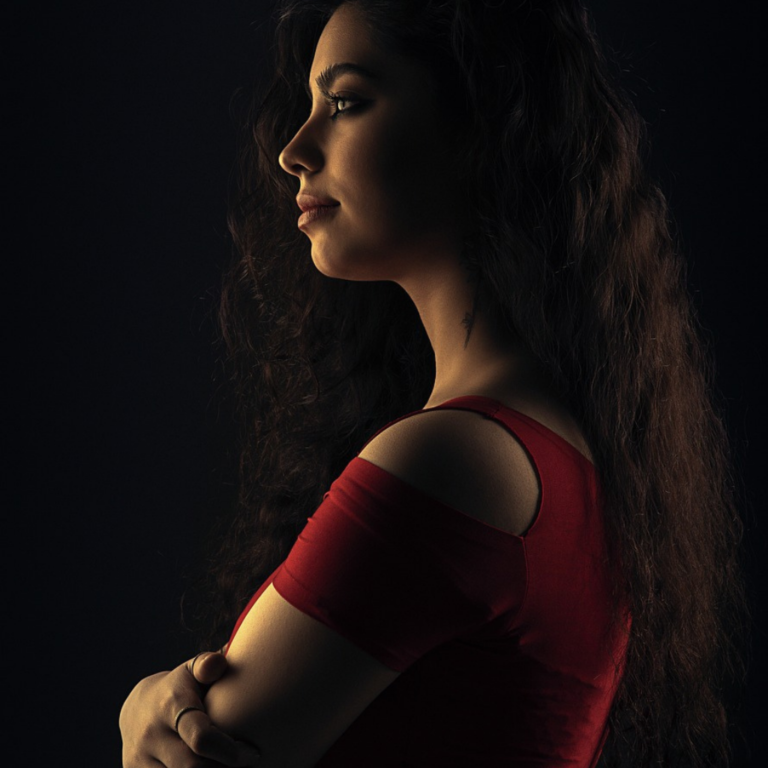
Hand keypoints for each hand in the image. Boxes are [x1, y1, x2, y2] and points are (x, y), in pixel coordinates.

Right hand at [120, 650, 260, 766]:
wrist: (137, 710)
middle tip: (247, 764)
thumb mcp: (192, 670)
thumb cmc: (181, 687)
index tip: (252, 752)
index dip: (230, 751)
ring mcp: (139, 758)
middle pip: (193, 767)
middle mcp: (152, 733)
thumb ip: (208, 664)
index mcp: (172, 705)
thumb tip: (220, 660)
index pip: (201, 737)